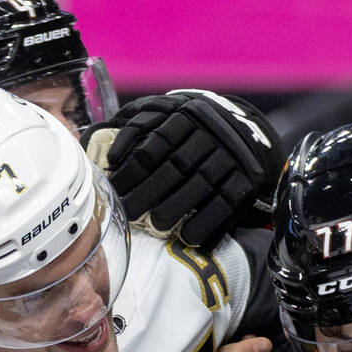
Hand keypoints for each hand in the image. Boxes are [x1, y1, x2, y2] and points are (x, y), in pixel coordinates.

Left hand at [83, 89, 284, 249]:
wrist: (247, 133)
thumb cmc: (192, 130)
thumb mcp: (168, 114)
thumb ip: (139, 125)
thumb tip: (103, 147)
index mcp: (185, 116)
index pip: (155, 144)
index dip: (132, 169)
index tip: (116, 188)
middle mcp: (209, 135)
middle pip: (175, 167)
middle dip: (149, 193)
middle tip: (129, 212)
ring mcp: (230, 158)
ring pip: (200, 185)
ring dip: (175, 209)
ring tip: (155, 226)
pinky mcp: (246, 180)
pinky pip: (225, 204)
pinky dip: (206, 223)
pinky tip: (188, 237)